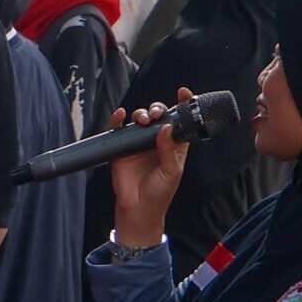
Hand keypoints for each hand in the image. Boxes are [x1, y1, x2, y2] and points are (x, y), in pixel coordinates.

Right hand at [107, 85, 194, 249]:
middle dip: (159, 109)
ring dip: (142, 114)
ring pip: (140, 119)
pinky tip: (121, 114)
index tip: (183, 92)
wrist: (139, 209)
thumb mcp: (171, 171)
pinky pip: (119, 129)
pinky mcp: (121, 148)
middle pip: (159, 116)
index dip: (182, 104)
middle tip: (158, 115)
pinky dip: (118, 119)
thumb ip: (169, 149)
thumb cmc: (160, 192)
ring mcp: (138, 143)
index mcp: (175, 144)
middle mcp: (157, 140)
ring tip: (145, 120)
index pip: (180, 120)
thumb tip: (167, 127)